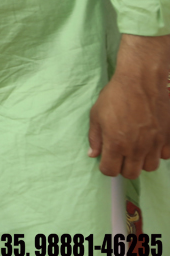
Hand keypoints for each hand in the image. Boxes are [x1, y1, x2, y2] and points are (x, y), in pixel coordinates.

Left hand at [87, 36, 169, 177]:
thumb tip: (93, 154)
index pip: (111, 171)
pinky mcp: (168, 138)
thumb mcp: (96, 115)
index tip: (106, 159)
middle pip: (131, 174)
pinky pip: (165, 156)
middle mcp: (136, 148)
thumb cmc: (115, 96)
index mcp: (116, 144)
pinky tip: (151, 141)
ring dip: (141, 161)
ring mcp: (154, 144)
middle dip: (123, 167)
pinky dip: (157, 152)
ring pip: (149, 167)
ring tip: (136, 148)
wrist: (141, 82)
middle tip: (121, 155)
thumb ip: (95, 138)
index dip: (106, 167)